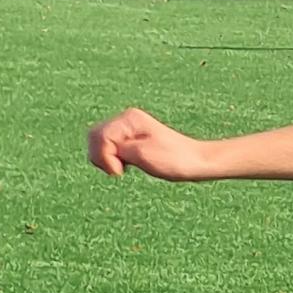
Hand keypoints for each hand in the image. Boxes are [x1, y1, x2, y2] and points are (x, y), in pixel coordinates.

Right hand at [86, 108, 212, 181]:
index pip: (100, 136)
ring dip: (106, 158)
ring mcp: (128, 128)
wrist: (198, 162)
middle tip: (120, 171)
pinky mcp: (131, 138)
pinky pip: (110, 148)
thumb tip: (100, 147)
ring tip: (124, 169)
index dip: (104, 157)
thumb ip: (116, 148)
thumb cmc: (175, 160)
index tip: (120, 172)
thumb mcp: (142, 155)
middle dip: (102, 156)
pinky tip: (126, 166)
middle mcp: (126, 119)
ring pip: (99, 143)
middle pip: (95, 136)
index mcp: (129, 119)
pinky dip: (113, 158)